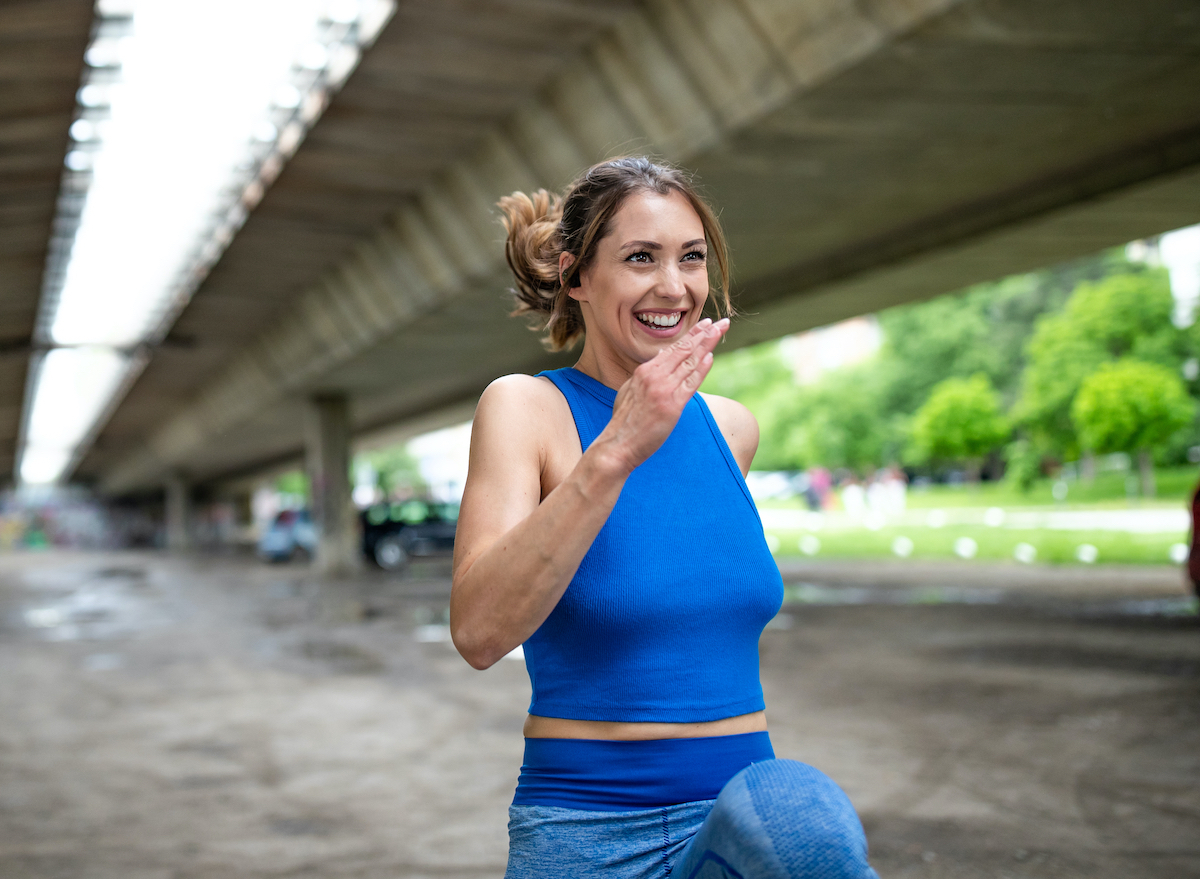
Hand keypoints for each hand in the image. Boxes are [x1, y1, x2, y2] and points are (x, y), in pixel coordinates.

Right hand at [598, 318, 728, 472]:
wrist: (619, 444)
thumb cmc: (625, 422)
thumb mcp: (630, 391)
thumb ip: (647, 376)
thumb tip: (662, 360)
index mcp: (644, 371)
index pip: (673, 349)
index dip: (692, 335)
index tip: (705, 325)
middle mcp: (654, 376)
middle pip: (684, 350)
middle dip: (704, 334)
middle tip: (721, 323)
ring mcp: (663, 389)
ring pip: (690, 362)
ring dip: (707, 345)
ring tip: (721, 332)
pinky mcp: (672, 405)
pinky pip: (690, 383)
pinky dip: (702, 369)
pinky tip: (711, 356)